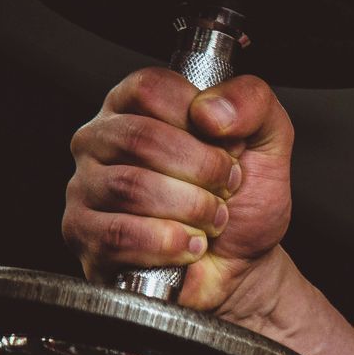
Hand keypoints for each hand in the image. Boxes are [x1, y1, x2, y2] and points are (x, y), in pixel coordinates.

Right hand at [63, 67, 294, 314]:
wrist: (243, 266)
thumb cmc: (245, 201)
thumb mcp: (268, 140)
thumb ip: (253, 101)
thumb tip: (210, 110)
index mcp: (138, 105)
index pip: (151, 88)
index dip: (201, 122)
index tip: (229, 147)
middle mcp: (102, 139)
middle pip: (141, 139)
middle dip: (202, 170)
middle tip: (225, 189)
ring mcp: (87, 186)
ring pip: (131, 188)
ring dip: (191, 209)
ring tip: (211, 219)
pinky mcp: (85, 235)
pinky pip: (120, 235)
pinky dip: (169, 243)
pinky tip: (189, 245)